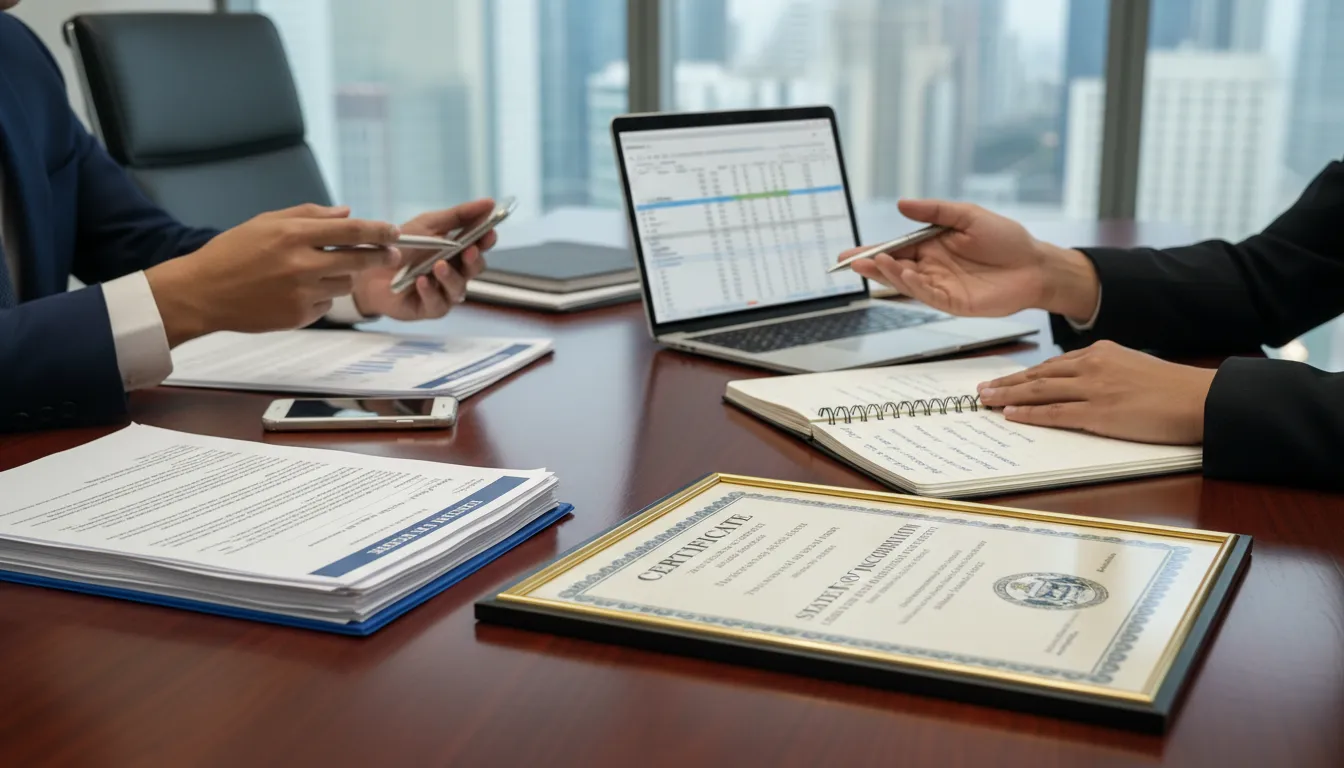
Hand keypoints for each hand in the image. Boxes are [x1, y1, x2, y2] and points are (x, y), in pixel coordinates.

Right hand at [146, 204, 398, 345]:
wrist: (203, 293)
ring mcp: (301, 294)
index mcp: (294, 235)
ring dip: (344, 276)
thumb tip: (347, 213)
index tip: (395, 232)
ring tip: (321, 270)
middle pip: (359, 261)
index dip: (379, 231)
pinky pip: (326, 305)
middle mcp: (301, 265)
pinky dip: (321, 297)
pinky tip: (298, 291)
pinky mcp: (299, 316)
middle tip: (392, 253)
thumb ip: (309, 215)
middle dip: (381, 256)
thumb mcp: (266, 222)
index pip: (352, 231)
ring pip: (345, 284)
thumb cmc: (233, 252)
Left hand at [351, 198, 497, 320]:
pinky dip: (430, 291)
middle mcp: (456, 272)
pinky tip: (421, 281)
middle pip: (475, 268)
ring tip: (439, 265)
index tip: (489, 231)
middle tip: (469, 250)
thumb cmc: (402, 247)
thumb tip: (489, 203)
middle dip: (474, 259)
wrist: (370, 269)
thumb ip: (459, 215)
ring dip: (451, 276)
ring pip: (459, 288)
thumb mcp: (428, 225)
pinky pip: (438, 303)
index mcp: (458, 250)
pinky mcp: (430, 308)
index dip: (487, 239)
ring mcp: (444, 292)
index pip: (480, 246)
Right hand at [840, 199, 1100, 320]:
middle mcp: (931, 268)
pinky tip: (905, 274)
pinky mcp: (953, 302)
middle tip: (850, 263)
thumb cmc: (1005, 239)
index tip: (848, 253)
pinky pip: (928, 295)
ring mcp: (940, 287)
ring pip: (907, 283)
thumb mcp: (968, 215)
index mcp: (931, 246)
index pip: (895, 249)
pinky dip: (913, 286)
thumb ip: (935, 212)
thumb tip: (901, 204)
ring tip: (875, 263)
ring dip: (889, 275)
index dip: (872, 251)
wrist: (1035, 265)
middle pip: (894, 269)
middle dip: (871, 266)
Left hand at [976, 341, 1216, 444]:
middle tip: (982, 390)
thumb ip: (1105, 371)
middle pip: (1038, 375)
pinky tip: (1011, 414)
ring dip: (1008, 396)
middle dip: (1008, 383)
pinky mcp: (1099, 413)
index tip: (1007, 380)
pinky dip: (1030, 414)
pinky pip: (1055, 413)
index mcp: (1100, 352)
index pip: (1053, 365)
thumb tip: (1081, 384)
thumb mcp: (1132, 367)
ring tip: (987, 401)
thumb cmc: (1171, 388)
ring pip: (1040, 391)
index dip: (1026, 375)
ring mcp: (1093, 389)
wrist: (1198, 398)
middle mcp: (1092, 365)